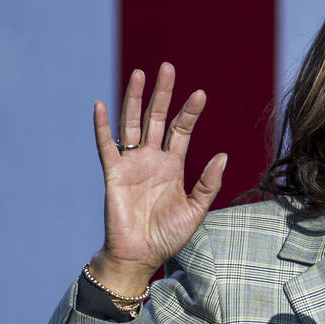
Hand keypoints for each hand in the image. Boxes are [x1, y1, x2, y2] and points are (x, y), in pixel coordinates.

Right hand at [90, 62, 226, 293]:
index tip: (200, 93)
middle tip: (167, 67)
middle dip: (162, 93)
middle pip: (157, 118)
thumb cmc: (168, 236)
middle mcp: (152, 159)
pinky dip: (103, 126)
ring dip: (134, 99)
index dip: (190, 112)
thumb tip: (223, 155)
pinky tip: (101, 104)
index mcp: (173, 166)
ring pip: (132, 124)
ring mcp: (132, 164)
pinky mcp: (113, 174)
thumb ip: (208, 183)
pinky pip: (106, 146)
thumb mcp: (196, 209)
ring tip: (140, 74)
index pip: (182, 130)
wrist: (141, 255)